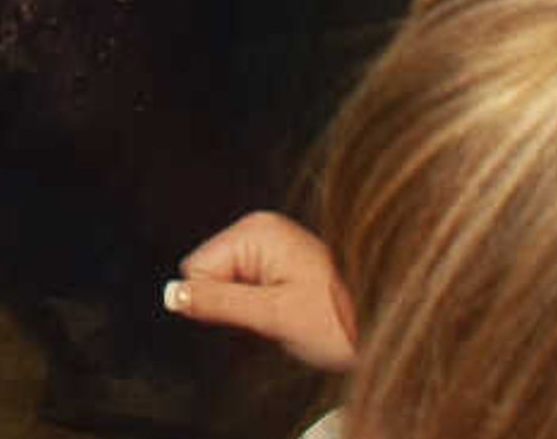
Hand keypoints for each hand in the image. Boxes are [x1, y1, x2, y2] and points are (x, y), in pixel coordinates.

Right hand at [168, 211, 356, 374]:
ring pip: (229, 287)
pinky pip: (248, 288)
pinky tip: (292, 312)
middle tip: (277, 317)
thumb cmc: (340, 321)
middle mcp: (261, 230)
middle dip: (236, 307)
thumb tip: (171, 295)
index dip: (221, 303)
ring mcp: (272, 246)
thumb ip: (219, 303)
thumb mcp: (273, 316)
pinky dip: (263, 308)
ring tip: (290, 316)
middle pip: (212, 276)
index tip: (258, 315)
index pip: (198, 270)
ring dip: (251, 310)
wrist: (386, 326)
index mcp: (256, 232)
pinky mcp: (281, 262)